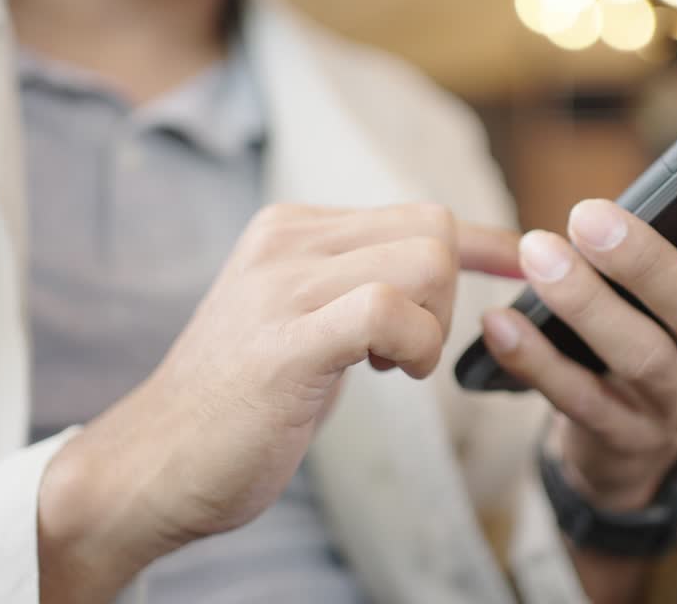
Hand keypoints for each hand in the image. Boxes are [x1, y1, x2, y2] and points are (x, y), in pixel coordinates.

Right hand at [36, 203, 519, 602]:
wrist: (154, 463)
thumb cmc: (240, 403)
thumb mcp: (301, 320)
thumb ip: (356, 284)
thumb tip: (438, 267)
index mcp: (291, 230)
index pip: (416, 213)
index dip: (481, 244)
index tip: (522, 267)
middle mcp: (286, 241)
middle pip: (432, 231)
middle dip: (449, 297)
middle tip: (407, 350)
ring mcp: (282, 285)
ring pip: (424, 262)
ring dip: (433, 327)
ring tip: (391, 366)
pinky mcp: (288, 341)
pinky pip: (390, 310)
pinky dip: (414, 344)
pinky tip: (386, 373)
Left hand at [481, 153, 676, 510]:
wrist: (632, 444)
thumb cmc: (664, 333)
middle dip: (647, 262)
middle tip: (587, 215)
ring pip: (641, 357)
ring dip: (585, 303)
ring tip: (538, 254)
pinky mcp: (625, 439)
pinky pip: (577, 398)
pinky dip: (534, 359)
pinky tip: (500, 321)